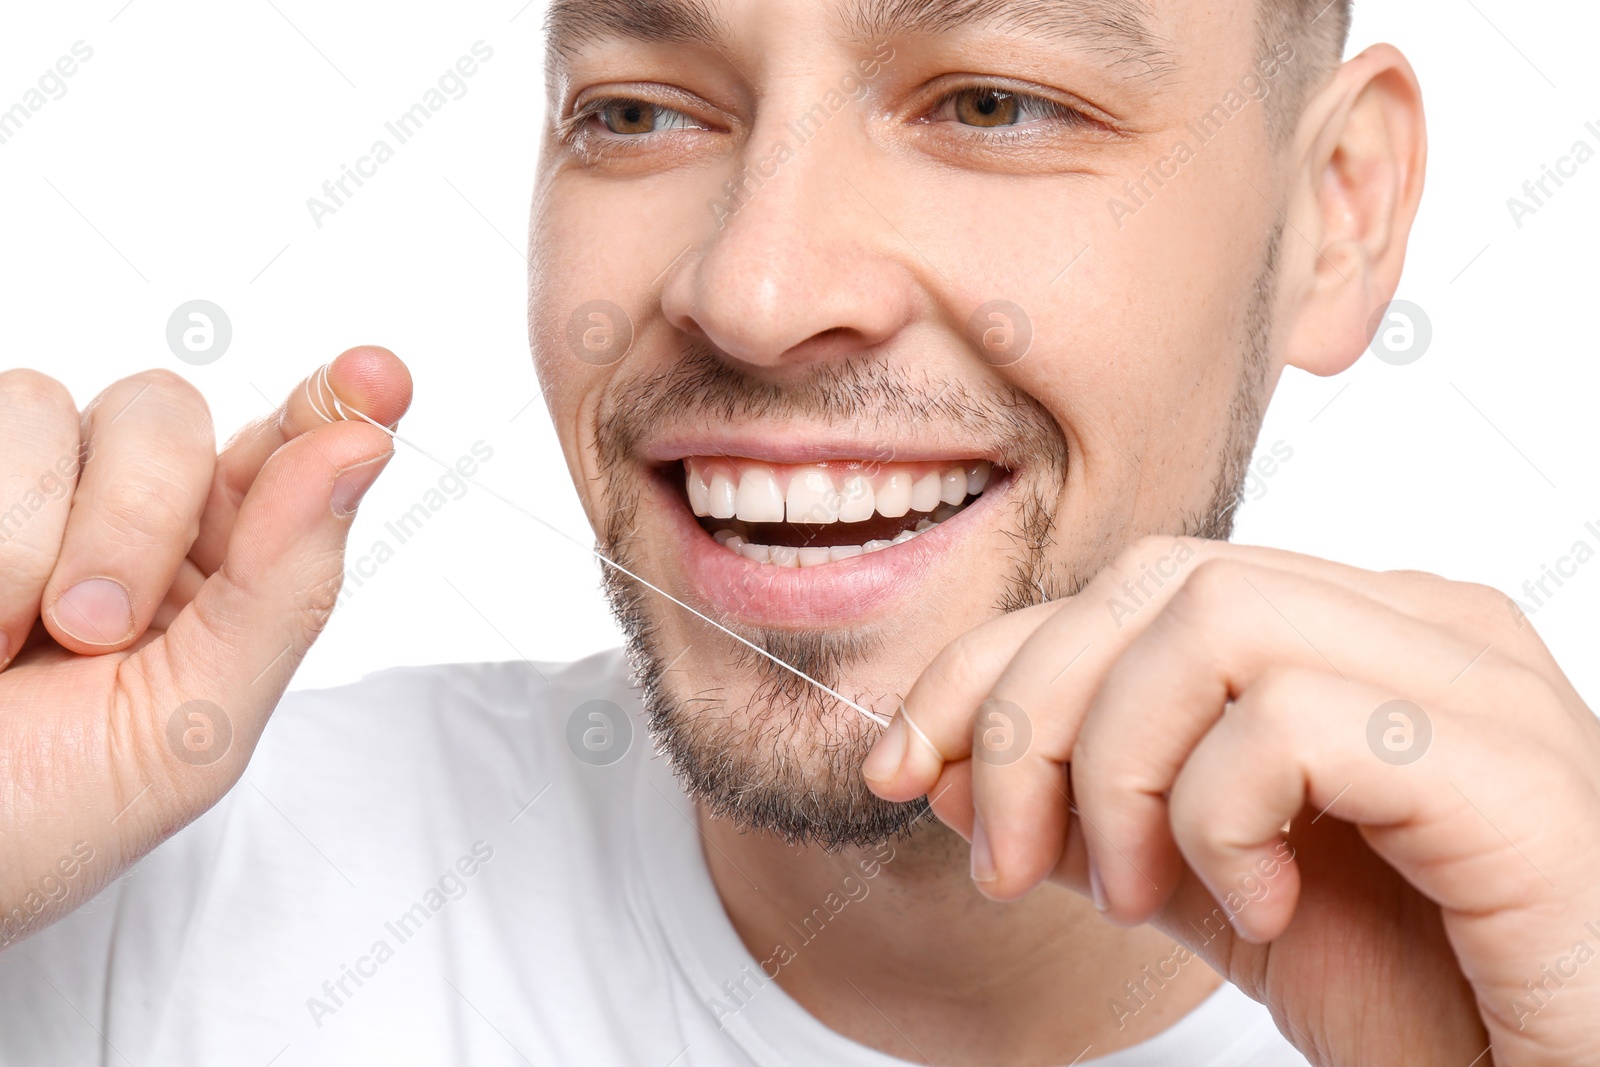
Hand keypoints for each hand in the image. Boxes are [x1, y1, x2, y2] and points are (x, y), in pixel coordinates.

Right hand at [0, 347, 409, 949]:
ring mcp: (13, 496)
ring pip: (48, 404)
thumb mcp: (191, 731)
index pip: (285, 457)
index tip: (380, 375)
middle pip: (166, 414)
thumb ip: (285, 587)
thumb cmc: (31, 825)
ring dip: (32, 537)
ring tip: (4, 646)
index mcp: (211, 581)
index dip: (335, 402)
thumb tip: (365, 449)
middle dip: (135, 518)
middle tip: (90, 632)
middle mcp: (115, 522)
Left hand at [864, 537, 1599, 1065]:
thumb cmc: (1427, 993)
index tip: (907, 763)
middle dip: (1027, 715)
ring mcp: (1474, 680)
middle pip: (1154, 578)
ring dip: (1119, 768)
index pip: (1132, 584)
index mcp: (1352, 633)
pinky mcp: (1507, 767)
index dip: (991, 663)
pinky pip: (1291, 720)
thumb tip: (948, 761)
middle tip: (1005, 861)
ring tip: (1150, 895)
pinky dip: (1223, 818)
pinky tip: (1264, 906)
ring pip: (1210, 619)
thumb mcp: (1214, 889)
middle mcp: (1420, 623)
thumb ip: (1099, 811)